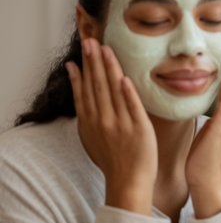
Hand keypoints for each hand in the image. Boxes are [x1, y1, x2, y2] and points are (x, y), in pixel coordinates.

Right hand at [66, 38, 156, 213]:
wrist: (128, 182)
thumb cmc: (114, 160)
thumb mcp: (93, 138)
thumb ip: (88, 115)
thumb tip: (82, 95)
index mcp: (91, 122)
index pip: (85, 91)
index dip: (82, 70)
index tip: (80, 52)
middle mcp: (103, 120)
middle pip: (96, 86)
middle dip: (92, 62)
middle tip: (89, 40)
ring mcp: (120, 124)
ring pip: (112, 91)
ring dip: (108, 69)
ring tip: (104, 49)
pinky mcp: (139, 129)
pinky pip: (132, 108)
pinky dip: (127, 93)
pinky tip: (123, 78)